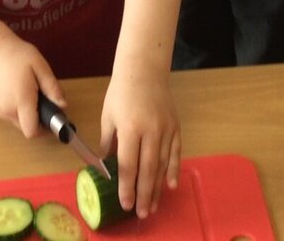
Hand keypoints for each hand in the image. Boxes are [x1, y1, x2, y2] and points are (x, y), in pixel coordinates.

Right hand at [0, 35, 63, 138]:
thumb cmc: (15, 55)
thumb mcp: (40, 66)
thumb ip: (52, 88)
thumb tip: (62, 105)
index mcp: (21, 101)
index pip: (32, 131)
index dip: (45, 129)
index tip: (52, 118)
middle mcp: (7, 110)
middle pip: (27, 127)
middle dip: (38, 118)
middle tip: (42, 98)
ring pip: (18, 122)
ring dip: (27, 113)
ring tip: (29, 91)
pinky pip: (10, 115)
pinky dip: (17, 109)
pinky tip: (17, 91)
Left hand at [101, 69, 180, 217]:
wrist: (144, 70)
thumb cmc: (121, 92)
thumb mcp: (108, 117)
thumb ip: (109, 143)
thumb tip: (107, 165)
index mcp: (130, 128)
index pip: (128, 164)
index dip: (127, 186)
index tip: (125, 203)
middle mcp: (150, 130)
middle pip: (147, 169)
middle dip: (144, 193)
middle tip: (142, 213)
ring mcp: (166, 129)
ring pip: (163, 164)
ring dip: (158, 187)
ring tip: (154, 205)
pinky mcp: (175, 126)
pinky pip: (175, 152)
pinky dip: (174, 169)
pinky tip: (170, 185)